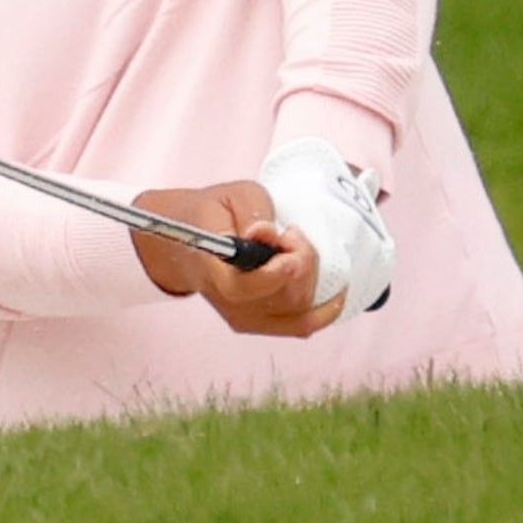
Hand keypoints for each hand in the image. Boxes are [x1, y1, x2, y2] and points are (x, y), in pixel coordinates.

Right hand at [129, 181, 348, 337]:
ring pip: (296, 309)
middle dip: (301, 259)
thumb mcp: (231, 196)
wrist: (187, 242)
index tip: (288, 244)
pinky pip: (300, 326)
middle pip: (281, 296)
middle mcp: (224, 299)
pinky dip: (325, 311)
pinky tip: (336, 293)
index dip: (274, 274)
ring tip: (294, 247)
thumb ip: (253, 211)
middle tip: (290, 233)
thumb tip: (266, 234)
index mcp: (210, 266)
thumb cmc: (214, 215)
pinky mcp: (257, 323)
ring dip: (310, 274)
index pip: (241, 288)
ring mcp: (241, 316)